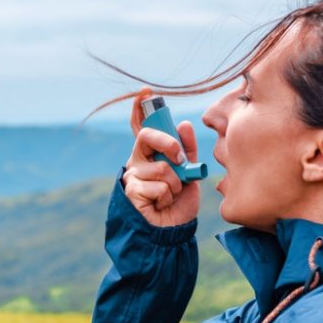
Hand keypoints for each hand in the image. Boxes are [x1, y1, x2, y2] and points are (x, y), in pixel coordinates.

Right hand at [122, 88, 200, 226]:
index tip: (146, 92)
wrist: (173, 231)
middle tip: (180, 159)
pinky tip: (161, 205)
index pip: (141, 126)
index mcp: (151, 153)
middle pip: (147, 136)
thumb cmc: (180, 201)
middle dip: (169, 144)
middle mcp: (138, 160)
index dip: (139, 108)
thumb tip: (184, 124)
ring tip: (171, 195)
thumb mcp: (190, 172)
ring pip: (160, 167)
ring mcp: (133, 175)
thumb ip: (188, 149)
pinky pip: (158, 186)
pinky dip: (167, 197)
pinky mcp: (132, 191)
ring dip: (174, 184)